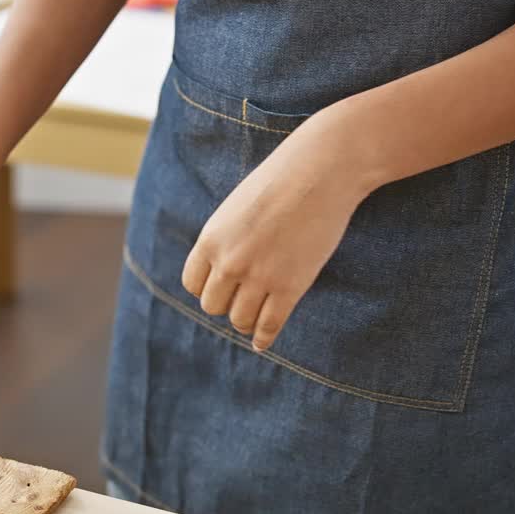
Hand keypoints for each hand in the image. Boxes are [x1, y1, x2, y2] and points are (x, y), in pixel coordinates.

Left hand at [181, 109, 372, 351]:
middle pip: (214, 306)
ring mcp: (260, 277)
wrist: (321, 170)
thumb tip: (224, 267)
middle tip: (243, 298)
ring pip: (240, 320)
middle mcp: (229, 262)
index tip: (222, 286)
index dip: (207, 287)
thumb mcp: (239, 207)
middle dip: (227, 303)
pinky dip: (264, 338)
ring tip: (255, 316)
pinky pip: (269, 326)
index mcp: (211, 238)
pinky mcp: (290, 287)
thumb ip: (227, 238)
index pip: (193, 284)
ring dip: (247, 320)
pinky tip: (263, 343)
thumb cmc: (282, 181)